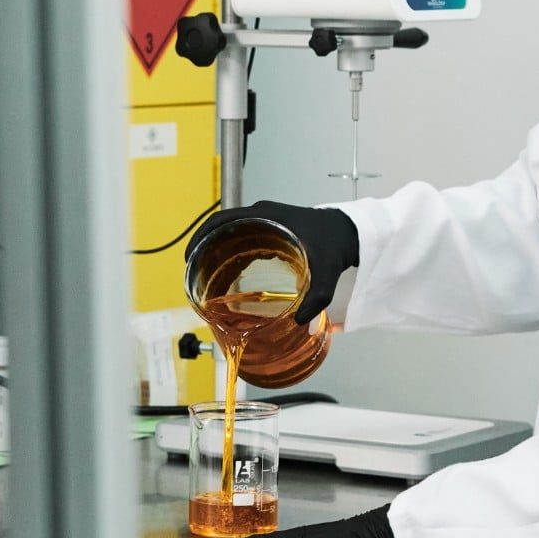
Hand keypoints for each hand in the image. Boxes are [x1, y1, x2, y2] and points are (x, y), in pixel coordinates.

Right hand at [186, 201, 358, 323]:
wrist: (348, 232)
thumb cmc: (334, 243)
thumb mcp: (326, 271)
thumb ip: (317, 297)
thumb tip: (301, 323)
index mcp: (266, 216)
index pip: (222, 219)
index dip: (201, 236)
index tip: (190, 255)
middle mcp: (261, 215)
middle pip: (221, 228)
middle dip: (204, 249)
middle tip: (194, 274)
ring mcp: (265, 221)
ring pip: (230, 235)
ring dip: (216, 253)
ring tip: (206, 279)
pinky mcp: (270, 230)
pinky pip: (242, 240)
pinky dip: (232, 256)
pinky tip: (229, 278)